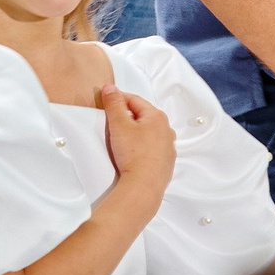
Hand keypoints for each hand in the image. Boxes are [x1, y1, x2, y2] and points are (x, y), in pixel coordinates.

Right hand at [99, 86, 175, 200]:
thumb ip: (114, 104)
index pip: (134, 100)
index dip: (118, 99)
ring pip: (149, 133)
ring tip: (121, 139)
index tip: (106, 100)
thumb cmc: (133, 154)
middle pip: (143, 116)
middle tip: (111, 121)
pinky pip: (152, 148)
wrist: (143, 186)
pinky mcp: (165, 163)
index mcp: (157, 117)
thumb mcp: (118, 124)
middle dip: (127, 116)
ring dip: (136, 132)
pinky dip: (142, 146)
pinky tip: (132, 153)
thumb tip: (110, 89)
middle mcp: (166, 130)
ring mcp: (168, 147)